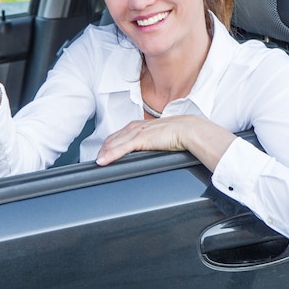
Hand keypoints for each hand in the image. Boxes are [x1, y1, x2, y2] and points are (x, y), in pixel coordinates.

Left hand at [96, 115, 235, 170]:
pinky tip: (103, 161)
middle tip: (96, 159)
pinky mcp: (142, 139)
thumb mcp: (162, 138)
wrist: (192, 130)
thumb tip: (153, 150)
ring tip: (97, 162)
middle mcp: (137, 127)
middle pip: (114, 138)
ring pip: (115, 143)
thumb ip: (153, 142)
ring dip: (104, 153)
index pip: (120, 135)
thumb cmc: (181, 134)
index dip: (110, 144)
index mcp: (142, 126)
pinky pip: (121, 148)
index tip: (104, 151)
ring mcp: (139, 132)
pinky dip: (111, 154)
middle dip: (103, 148)